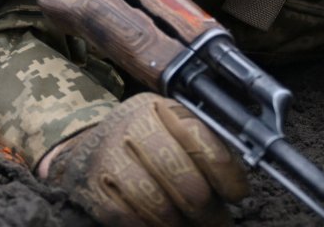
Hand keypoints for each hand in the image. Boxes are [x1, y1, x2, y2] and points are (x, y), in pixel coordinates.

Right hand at [39, 94, 248, 226]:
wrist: (87, 146)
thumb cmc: (144, 142)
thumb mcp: (172, 129)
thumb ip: (204, 151)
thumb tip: (236, 190)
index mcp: (161, 108)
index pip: (202, 140)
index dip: (226, 174)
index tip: (236, 194)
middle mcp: (134, 127)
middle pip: (183, 179)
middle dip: (206, 209)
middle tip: (216, 221)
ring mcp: (110, 157)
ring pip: (158, 204)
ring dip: (179, 224)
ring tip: (188, 226)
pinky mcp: (92, 187)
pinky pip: (130, 219)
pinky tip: (160, 225)